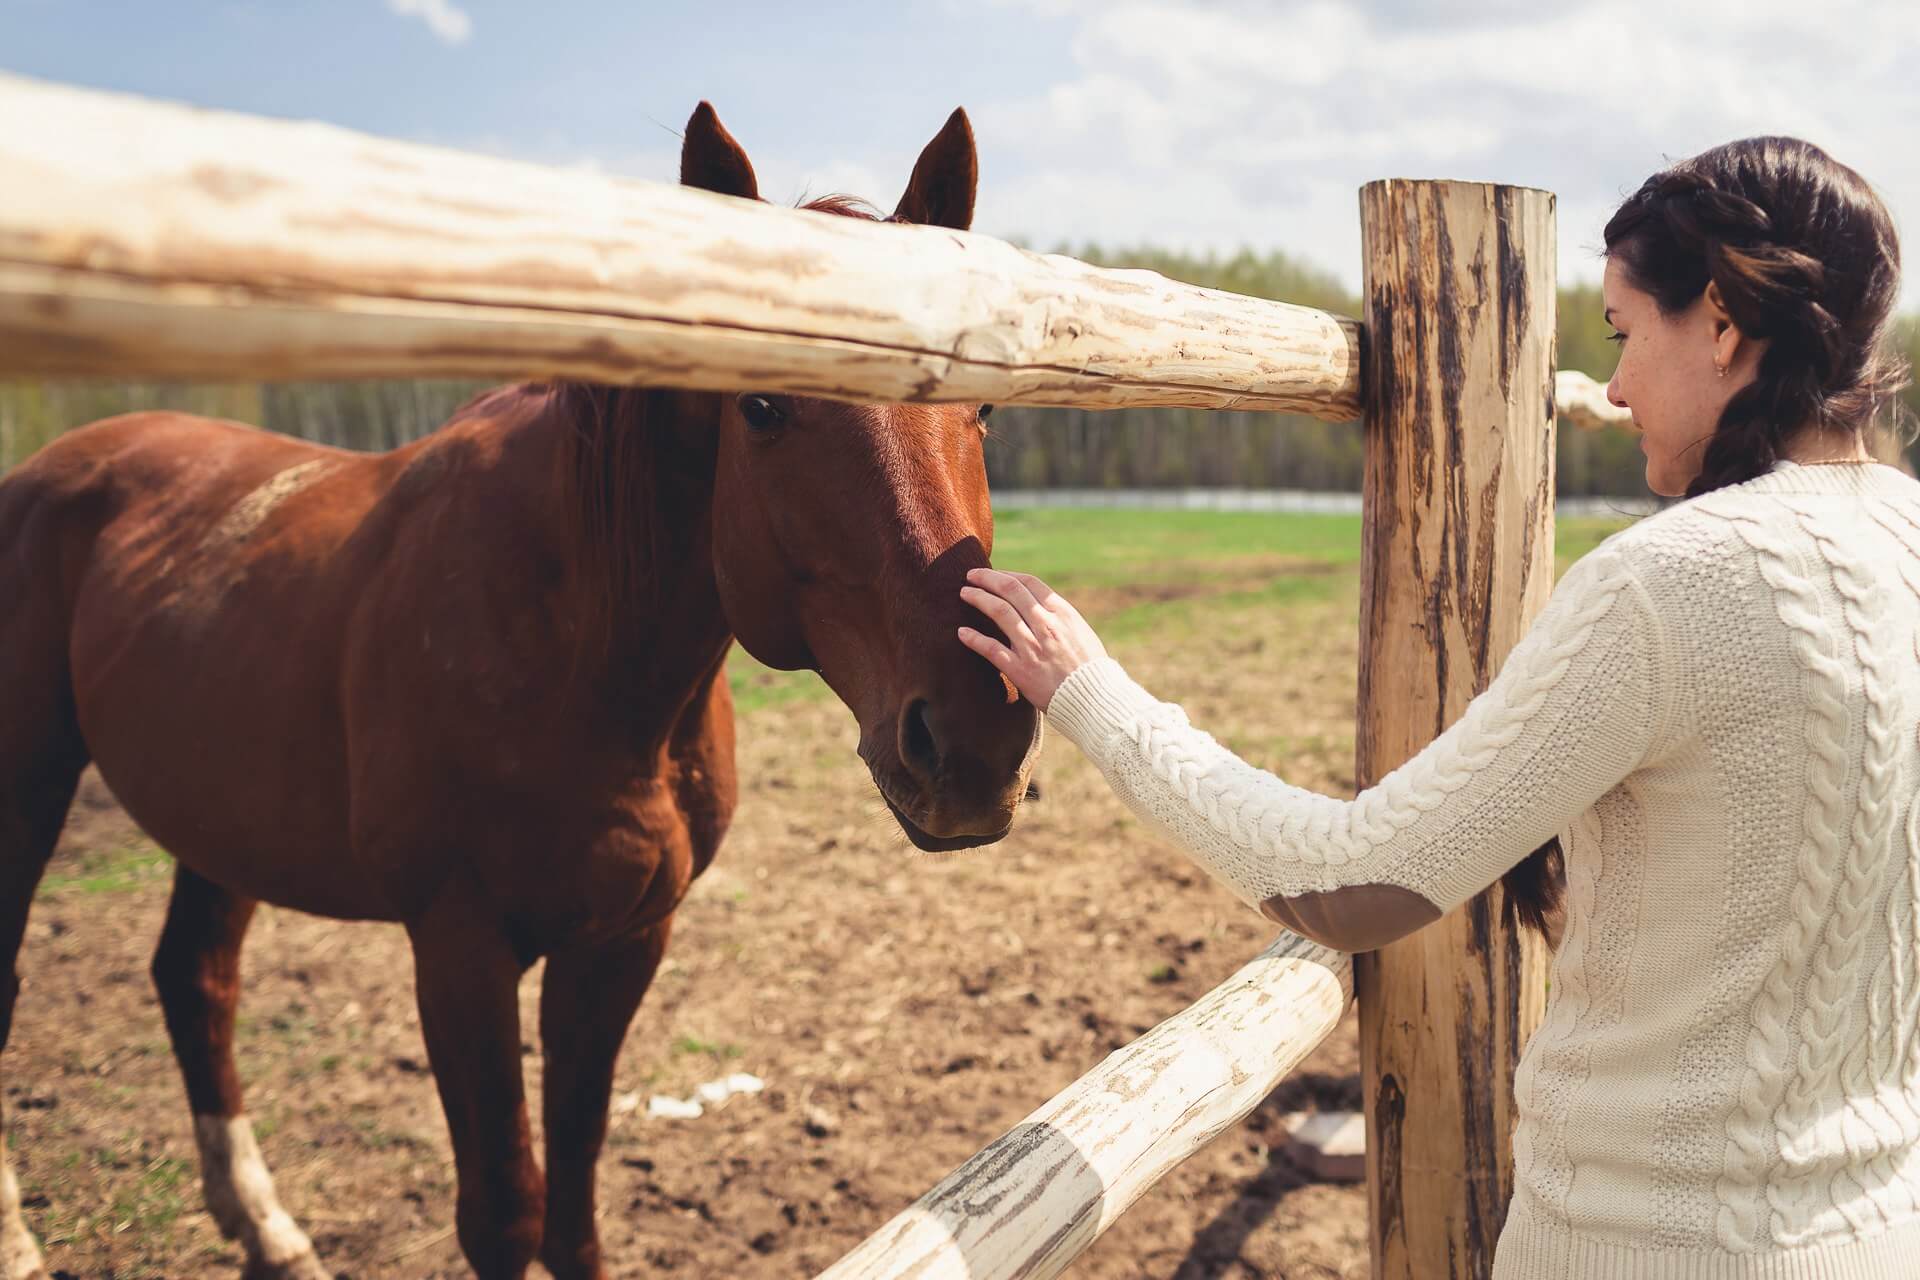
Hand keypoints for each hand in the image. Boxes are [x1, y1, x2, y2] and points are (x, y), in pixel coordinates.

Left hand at [957, 568, 1106, 711]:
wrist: (1095, 698)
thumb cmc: (1090, 667)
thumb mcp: (1080, 632)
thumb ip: (1059, 618)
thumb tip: (1038, 607)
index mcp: (1062, 613)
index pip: (1029, 583)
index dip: (1007, 575)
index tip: (993, 575)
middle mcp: (1046, 624)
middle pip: (1010, 591)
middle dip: (987, 579)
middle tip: (971, 576)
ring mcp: (1033, 646)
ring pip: (999, 612)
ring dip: (978, 599)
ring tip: (965, 594)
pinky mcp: (1021, 670)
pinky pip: (991, 649)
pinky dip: (974, 638)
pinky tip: (962, 633)